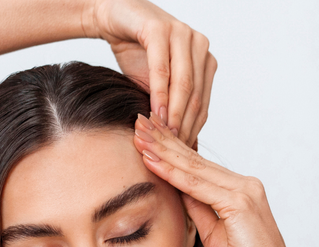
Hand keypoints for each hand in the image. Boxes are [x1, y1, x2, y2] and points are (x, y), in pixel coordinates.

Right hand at [84, 0, 215, 145]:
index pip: (202, 102)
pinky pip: (162, 68)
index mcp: (204, 60)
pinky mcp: (161, 30)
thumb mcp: (154, 86)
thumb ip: (168, 108)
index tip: (179, 154)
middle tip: (172, 152)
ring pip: (183, 83)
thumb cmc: (136, 54)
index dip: (191, 130)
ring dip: (173, 113)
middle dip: (183, 126)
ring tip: (164, 137)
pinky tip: (154, 113)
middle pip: (195, 95)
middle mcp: (199, 45)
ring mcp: (182, 35)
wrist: (115, 20)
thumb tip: (178, 146)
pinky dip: (159, 93)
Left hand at [131, 112, 297, 246]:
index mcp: (240, 193)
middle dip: (165, 140)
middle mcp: (244, 185)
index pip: (199, 166)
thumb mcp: (214, 235)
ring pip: (193, 166)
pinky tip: (150, 159)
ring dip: (162, 149)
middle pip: (195, 159)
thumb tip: (180, 193)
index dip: (172, 151)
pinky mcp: (238, 202)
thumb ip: (199, 210)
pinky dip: (170, 171)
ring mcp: (243, 191)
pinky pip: (195, 185)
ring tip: (138, 133)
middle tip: (139, 121)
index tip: (149, 138)